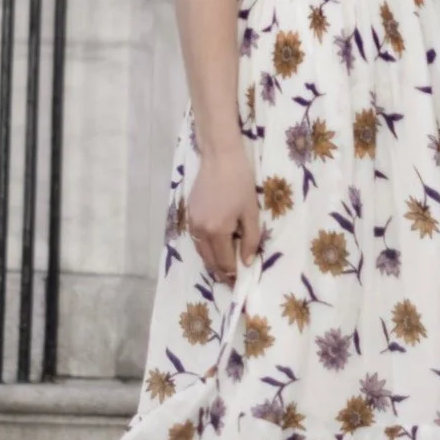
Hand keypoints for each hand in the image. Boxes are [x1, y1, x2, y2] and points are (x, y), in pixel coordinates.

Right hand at [186, 146, 260, 283]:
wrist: (219, 158)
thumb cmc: (240, 182)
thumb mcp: (251, 212)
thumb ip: (250, 239)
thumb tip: (247, 262)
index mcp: (217, 231)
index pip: (225, 261)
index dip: (233, 273)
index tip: (240, 281)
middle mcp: (200, 230)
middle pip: (209, 260)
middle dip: (221, 272)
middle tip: (231, 280)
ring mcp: (192, 222)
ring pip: (200, 251)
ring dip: (211, 262)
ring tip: (223, 268)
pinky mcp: (188, 214)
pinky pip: (196, 239)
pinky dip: (204, 248)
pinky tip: (214, 248)